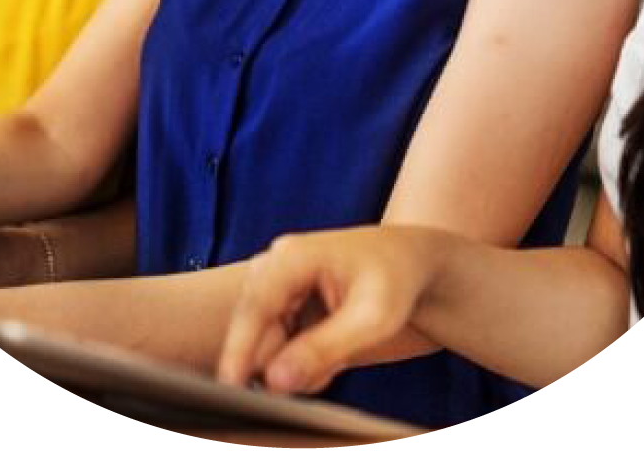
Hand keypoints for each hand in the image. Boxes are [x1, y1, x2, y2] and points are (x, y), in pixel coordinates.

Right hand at [217, 225, 449, 394]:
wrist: (412, 263)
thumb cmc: (397, 280)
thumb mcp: (372, 319)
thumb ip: (323, 350)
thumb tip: (274, 382)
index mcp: (294, 255)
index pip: (255, 304)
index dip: (240, 347)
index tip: (231, 387)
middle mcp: (276, 265)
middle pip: (253, 326)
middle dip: (277, 362)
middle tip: (324, 374)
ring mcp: (277, 285)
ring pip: (263, 341)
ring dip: (292, 364)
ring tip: (340, 355)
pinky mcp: (282, 303)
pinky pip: (275, 344)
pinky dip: (298, 361)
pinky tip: (332, 354)